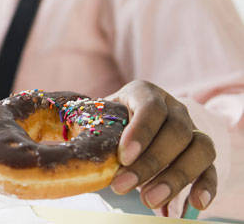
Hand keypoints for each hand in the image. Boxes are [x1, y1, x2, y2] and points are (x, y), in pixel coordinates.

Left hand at [107, 80, 216, 212]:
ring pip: (200, 148)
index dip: (140, 132)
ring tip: (149, 200)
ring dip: (176, 177)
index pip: (151, 108)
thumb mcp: (99, 120)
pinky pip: (211, 168)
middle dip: (150, 163)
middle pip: (176, 132)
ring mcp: (191, 129)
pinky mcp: (201, 153)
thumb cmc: (107, 122)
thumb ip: (96, 131)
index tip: (124, 156)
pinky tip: (195, 204)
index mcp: (145, 93)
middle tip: (123, 186)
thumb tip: (86, 159)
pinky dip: (206, 186)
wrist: (124, 127)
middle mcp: (173, 108)